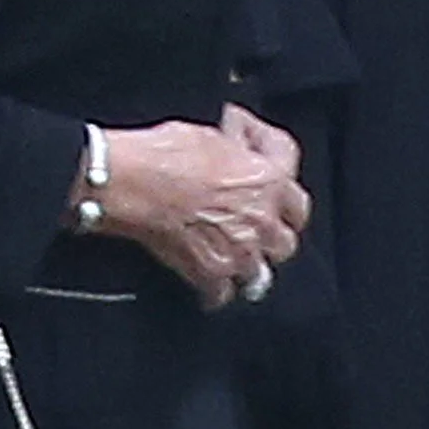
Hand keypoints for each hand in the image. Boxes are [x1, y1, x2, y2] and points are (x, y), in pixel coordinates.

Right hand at [87, 111, 306, 308]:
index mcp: (268, 182)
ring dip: (247, 266)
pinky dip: (215, 291)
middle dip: (270, 238)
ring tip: (234, 259)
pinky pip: (222, 294)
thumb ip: (239, 150)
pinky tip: (207, 284)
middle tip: (254, 231)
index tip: (274, 200)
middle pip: (284, 243)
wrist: (131, 181)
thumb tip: (239, 144)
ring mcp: (237, 251)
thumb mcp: (214, 134)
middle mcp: (260, 220)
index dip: (285, 202)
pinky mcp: (208, 273)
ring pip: (260, 274)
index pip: (298, 202)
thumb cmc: (165, 154)